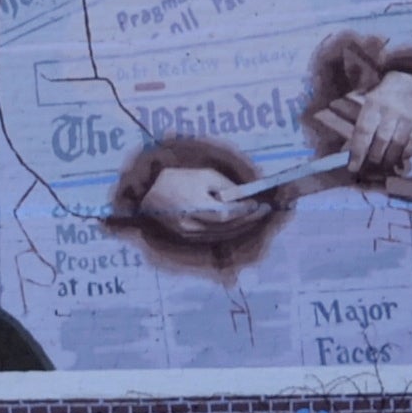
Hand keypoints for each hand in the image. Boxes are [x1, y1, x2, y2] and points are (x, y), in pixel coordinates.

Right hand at [138, 165, 253, 241]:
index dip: (245, 211)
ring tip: (255, 218)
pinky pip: (213, 236)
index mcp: (194, 206)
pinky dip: (228, 231)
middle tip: (264, 212)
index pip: (226, 213)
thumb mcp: (202, 175)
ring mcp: (188, 233)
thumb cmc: (176, 180)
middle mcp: (191, 224)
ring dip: (241, 227)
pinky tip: (238, 224)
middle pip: (227, 227)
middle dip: (248, 219)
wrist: (148, 194)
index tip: (260, 205)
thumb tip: (244, 197)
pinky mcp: (186, 237)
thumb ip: (224, 186)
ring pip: (221, 234)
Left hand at [335, 69, 411, 178]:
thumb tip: (348, 138)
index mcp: (374, 102)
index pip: (363, 131)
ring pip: (396, 146)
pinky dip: (405, 155)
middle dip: (373, 158)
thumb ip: (363, 112)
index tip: (352, 167)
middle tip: (369, 168)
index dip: (357, 151)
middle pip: (380, 142)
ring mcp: (409, 118)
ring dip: (389, 160)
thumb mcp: (374, 93)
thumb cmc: (392, 89)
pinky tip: (400, 161)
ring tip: (383, 168)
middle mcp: (391, 111)